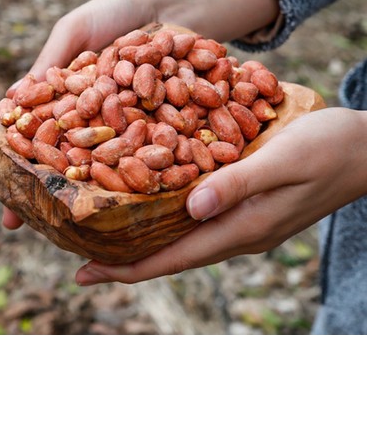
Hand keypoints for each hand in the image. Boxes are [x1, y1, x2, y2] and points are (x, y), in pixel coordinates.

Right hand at [0, 0, 156, 227]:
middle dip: (33, 188)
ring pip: (92, 167)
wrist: (165, 10)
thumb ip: (50, 61)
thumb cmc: (111, 14)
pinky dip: (122, 178)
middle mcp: (86, 119)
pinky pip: (135, 156)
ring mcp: (118, 128)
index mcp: (61, 97)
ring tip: (51, 224)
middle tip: (10, 221)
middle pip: (56, 158)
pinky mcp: (151, 129)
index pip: (27, 129)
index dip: (3, 152)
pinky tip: (109, 206)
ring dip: (71, 196)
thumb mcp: (74, 30)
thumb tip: (12, 97)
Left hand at [75, 107, 366, 284]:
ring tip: (106, 230)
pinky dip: (168, 216)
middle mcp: (240, 231)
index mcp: (244, 227)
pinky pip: (199, 218)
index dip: (127, 269)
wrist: (366, 148)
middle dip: (126, 258)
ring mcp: (246, 220)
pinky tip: (153, 200)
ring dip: (145, 238)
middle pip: (172, 254)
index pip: (174, 258)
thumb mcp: (283, 159)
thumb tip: (191, 208)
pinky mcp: (249, 204)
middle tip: (81, 251)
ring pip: (184, 237)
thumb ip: (239, 184)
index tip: (85, 273)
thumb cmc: (329, 148)